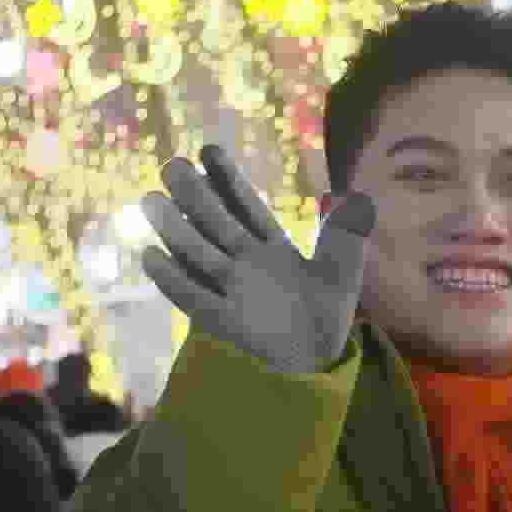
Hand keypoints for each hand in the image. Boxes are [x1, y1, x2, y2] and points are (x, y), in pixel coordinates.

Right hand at [136, 143, 372, 374]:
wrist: (316, 361)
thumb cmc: (323, 314)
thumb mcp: (341, 270)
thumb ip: (345, 235)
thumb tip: (361, 197)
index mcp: (271, 246)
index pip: (246, 205)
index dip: (228, 179)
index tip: (209, 150)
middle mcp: (246, 263)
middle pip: (216, 223)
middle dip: (195, 195)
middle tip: (173, 166)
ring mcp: (233, 291)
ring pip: (199, 254)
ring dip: (175, 229)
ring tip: (151, 198)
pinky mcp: (226, 323)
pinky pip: (195, 299)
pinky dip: (174, 280)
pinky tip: (150, 256)